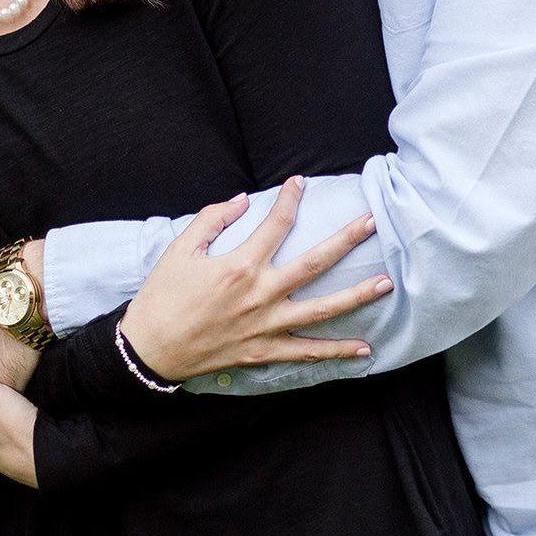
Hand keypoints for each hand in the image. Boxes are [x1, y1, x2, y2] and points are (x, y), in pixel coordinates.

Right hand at [120, 177, 390, 382]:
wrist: (150, 348)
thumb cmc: (163, 295)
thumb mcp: (180, 248)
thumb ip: (212, 219)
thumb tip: (242, 200)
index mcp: (240, 264)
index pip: (276, 223)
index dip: (290, 199)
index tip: (300, 182)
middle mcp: (261, 293)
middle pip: (315, 262)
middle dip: (346, 239)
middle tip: (372, 222)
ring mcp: (266, 325)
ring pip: (322, 309)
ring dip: (356, 296)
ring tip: (385, 284)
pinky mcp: (263, 350)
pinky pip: (306, 352)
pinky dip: (335, 352)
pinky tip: (363, 349)